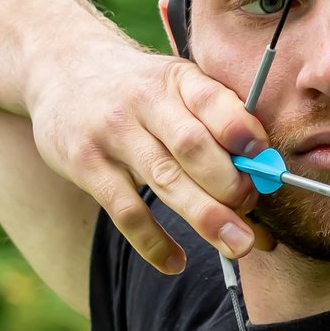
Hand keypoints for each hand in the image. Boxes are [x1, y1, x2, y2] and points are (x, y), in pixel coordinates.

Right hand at [26, 44, 271, 275]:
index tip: (265, 159)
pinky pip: (125, 211)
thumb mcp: (176, 86)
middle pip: (193, 146)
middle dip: (230, 185)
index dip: (241, 130)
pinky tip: (176, 262)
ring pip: (164, 179)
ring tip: (237, 245)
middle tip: (252, 212)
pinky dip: (153, 242)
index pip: (212, 101)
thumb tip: (267, 181)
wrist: (61, 68)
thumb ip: (218, 123)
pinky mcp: (86, 165)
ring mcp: (112, 133)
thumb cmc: (139, 90)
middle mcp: (144, 101)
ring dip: (205, 217)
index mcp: (177, 79)